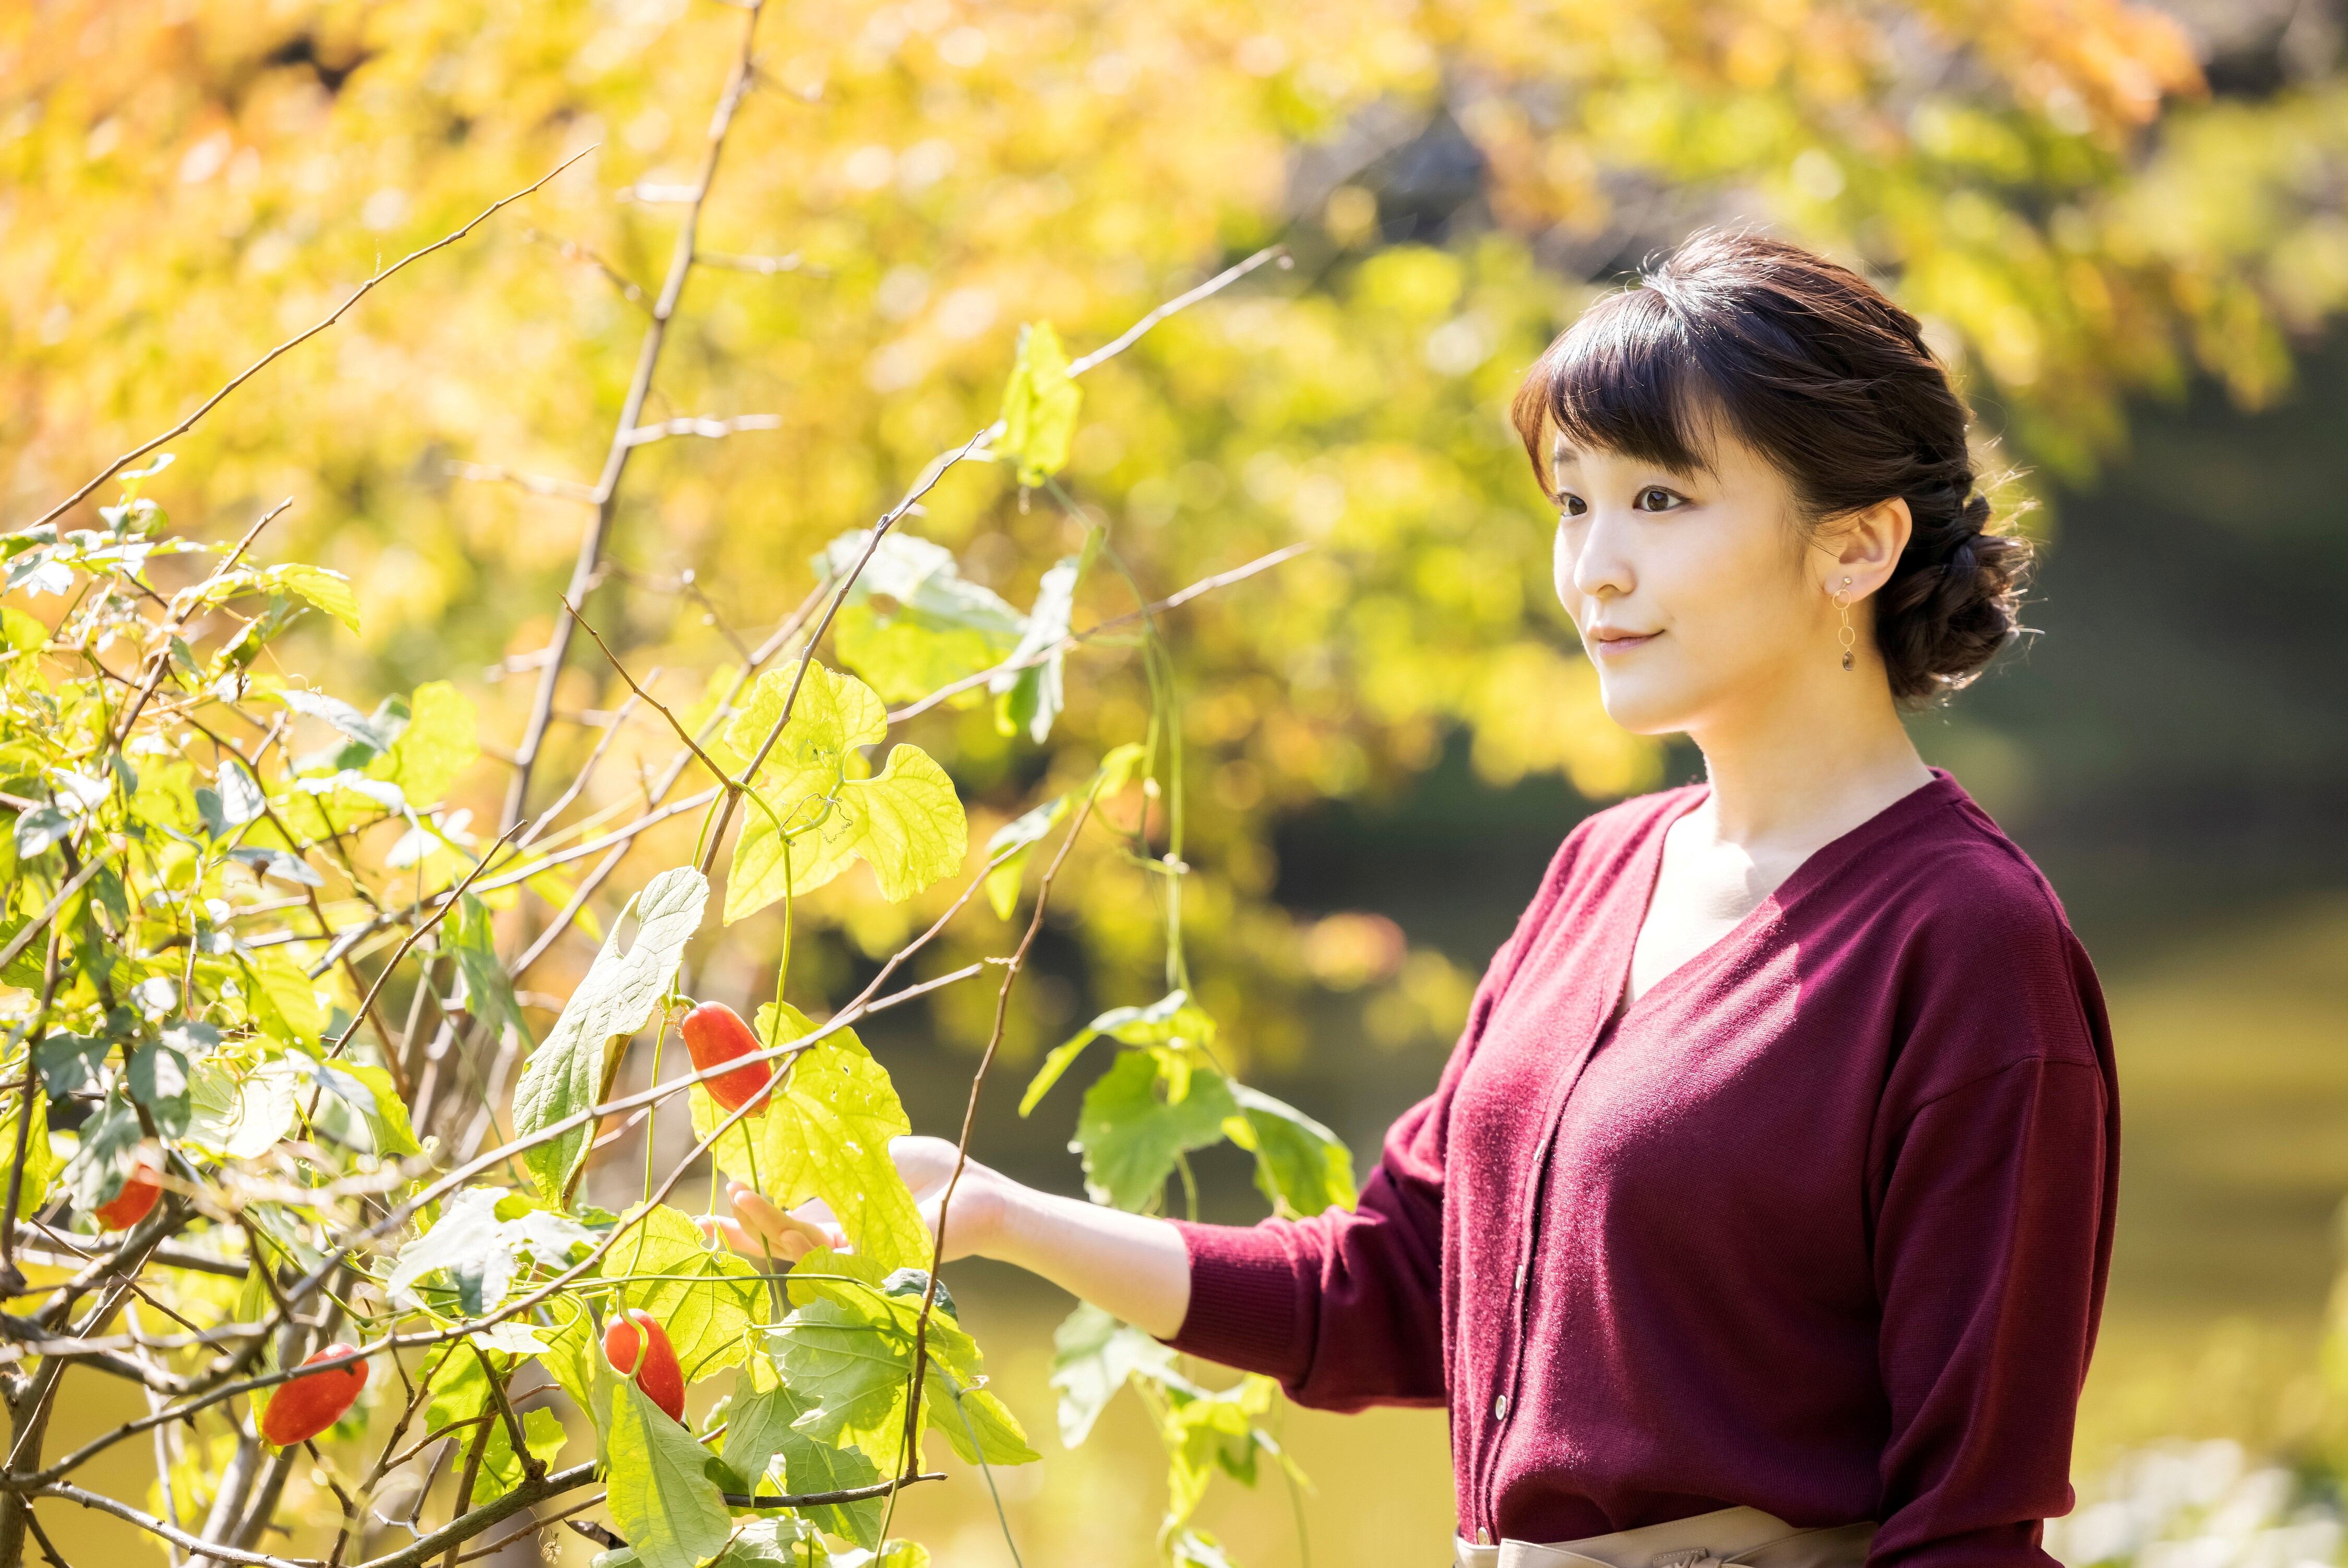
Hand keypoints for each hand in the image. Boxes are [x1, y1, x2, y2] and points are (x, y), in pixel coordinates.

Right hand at [697, 1135, 1016, 1265]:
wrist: (977, 1191)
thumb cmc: (931, 1170)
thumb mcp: (867, 1156)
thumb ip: (826, 1162)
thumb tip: (778, 1151)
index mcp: (835, 1222)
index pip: (781, 1226)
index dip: (746, 1224)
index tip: (709, 1215)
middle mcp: (841, 1245)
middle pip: (780, 1246)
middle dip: (745, 1232)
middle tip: (713, 1216)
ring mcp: (858, 1258)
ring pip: (799, 1253)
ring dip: (765, 1231)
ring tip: (739, 1205)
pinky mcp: (876, 1264)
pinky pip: (833, 1260)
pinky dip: (804, 1245)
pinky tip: (781, 1228)